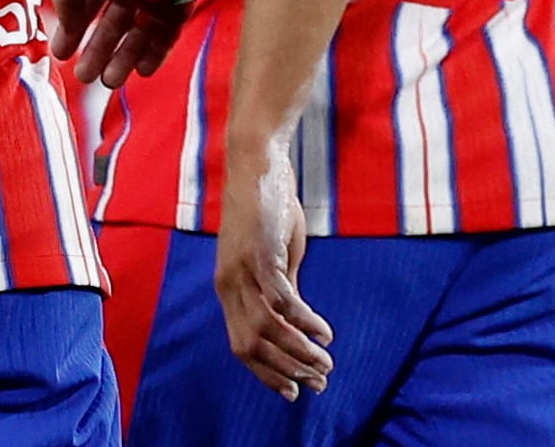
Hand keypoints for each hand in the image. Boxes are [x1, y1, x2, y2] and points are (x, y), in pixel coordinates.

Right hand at [50, 0, 189, 89]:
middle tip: (84, 75)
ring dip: (123, 59)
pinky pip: (165, 35)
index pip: (87, 4)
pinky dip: (153, 54)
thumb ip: (65, 0)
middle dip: (98, 51)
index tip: (63, 52)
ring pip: (139, 33)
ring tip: (109, 81)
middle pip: (113, 24)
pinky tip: (141, 70)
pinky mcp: (178, 7)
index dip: (74, 28)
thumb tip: (65, 23)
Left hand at [215, 143, 332, 398]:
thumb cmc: (268, 205)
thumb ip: (280, 284)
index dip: (266, 372)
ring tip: (325, 364)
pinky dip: (305, 322)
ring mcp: (242, 273)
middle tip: (316, 384)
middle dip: (285, 371)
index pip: (241, 345)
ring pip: (268, 331)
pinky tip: (324, 333)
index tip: (292, 391)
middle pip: (252, 347)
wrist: (258, 162)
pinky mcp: (261, 257)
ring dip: (299, 352)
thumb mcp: (275, 252)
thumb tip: (295, 317)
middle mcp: (229, 287)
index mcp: (228, 289)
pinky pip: (283, 302)